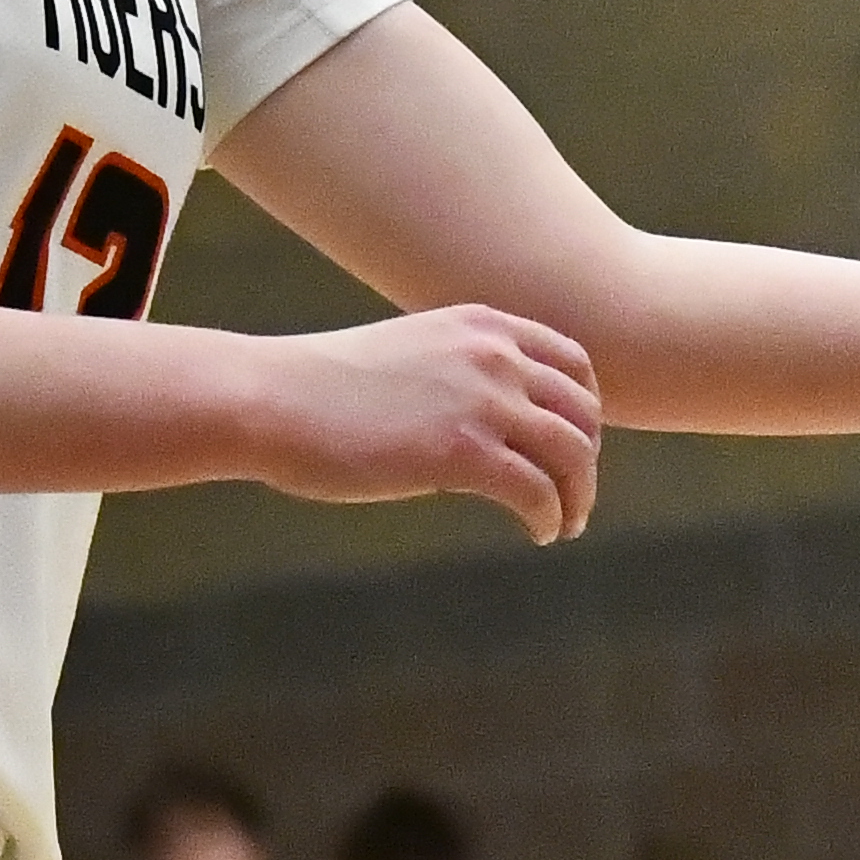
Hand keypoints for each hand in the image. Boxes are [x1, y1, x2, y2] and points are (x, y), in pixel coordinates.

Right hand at [251, 308, 604, 543]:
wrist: (273, 399)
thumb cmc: (324, 387)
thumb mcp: (409, 355)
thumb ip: (457, 375)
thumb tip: (487, 431)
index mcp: (482, 325)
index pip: (573, 364)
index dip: (585, 411)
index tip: (575, 447)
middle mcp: (493, 356)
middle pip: (581, 412)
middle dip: (586, 459)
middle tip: (573, 496)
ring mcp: (482, 401)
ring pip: (571, 454)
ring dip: (578, 495)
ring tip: (565, 523)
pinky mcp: (462, 453)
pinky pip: (537, 492)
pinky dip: (549, 517)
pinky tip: (538, 533)